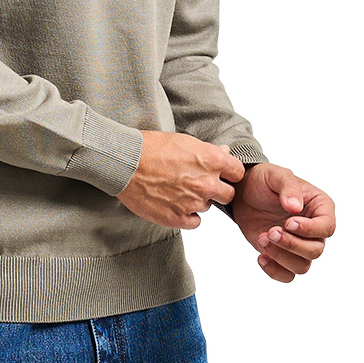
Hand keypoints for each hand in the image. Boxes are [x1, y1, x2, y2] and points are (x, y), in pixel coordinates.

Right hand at [116, 131, 245, 228]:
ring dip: (198, 200)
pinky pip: (195, 221)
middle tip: (201, 183)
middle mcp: (206, 183)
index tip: (222, 173)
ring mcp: (193, 203)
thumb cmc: (151, 147)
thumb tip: (224, 152)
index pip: (238, 172)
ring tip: (178, 188)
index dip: (230, 172)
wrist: (125, 163)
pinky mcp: (178, 218)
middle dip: (218, 189)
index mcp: (211, 160)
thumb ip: (208, 150)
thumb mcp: (184, 141)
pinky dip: (188, 214)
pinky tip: (175, 202)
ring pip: (208, 207)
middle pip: (228, 194)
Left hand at [233, 162, 335, 282]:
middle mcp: (314, 229)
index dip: (310, 229)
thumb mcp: (275, 174)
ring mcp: (299, 244)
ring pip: (302, 266)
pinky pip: (287, 275)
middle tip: (270, 231)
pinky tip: (261, 256)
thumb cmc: (264, 180)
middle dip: (291, 244)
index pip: (327, 227)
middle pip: (315, 250)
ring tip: (261, 238)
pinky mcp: (283, 255)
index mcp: (320, 207)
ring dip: (281, 256)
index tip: (288, 223)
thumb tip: (296, 207)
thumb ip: (288, 186)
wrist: (244, 192)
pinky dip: (275, 271)